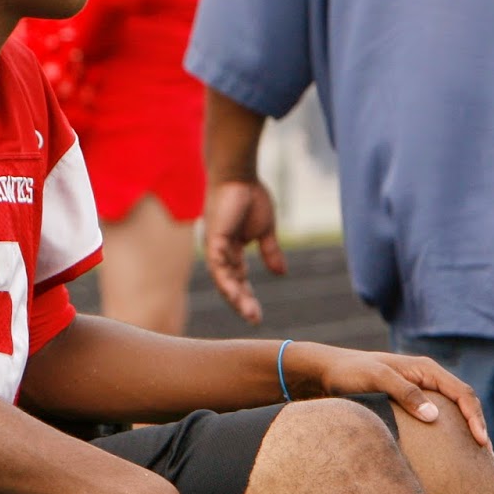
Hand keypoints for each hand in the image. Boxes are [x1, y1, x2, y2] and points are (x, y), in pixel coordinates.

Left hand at [203, 179, 285, 324]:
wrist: (239, 174)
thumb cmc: (250, 196)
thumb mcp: (265, 230)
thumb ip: (270, 252)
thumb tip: (281, 273)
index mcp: (231, 250)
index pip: (238, 279)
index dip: (248, 296)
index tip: (258, 315)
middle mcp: (220, 252)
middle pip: (230, 283)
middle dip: (243, 302)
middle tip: (255, 320)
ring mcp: (214, 247)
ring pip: (224, 280)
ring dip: (237, 298)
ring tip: (250, 314)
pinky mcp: (213, 241)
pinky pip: (219, 267)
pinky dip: (228, 282)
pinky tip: (238, 296)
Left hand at [296, 344, 489, 446]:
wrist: (325, 372)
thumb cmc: (349, 373)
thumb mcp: (376, 379)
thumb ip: (405, 393)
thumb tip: (434, 416)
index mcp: (425, 370)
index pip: (462, 393)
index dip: (475, 418)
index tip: (481, 443)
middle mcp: (427, 379)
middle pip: (464, 405)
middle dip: (478, 430)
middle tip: (487, 461)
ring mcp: (420, 391)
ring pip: (452, 414)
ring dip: (465, 435)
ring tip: (475, 463)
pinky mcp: (410, 404)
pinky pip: (437, 420)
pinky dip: (448, 436)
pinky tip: (448, 456)